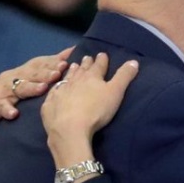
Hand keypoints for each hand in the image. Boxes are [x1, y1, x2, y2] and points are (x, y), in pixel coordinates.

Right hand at [0, 47, 72, 137]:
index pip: (40, 64)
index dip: (52, 63)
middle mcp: (16, 77)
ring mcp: (5, 89)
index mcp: (27, 71)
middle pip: (32, 74)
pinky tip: (14, 114)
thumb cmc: (18, 87)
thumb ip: (52, 64)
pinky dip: (7, 109)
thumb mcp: (34, 75)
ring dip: (31, 88)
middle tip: (57, 74)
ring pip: (19, 88)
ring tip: (42, 88)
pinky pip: (1, 106)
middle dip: (45, 74)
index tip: (65, 63)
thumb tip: (73, 50)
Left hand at [41, 53, 138, 169]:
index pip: (98, 66)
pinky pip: (53, 93)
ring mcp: (60, 92)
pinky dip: (56, 88)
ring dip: (71, 72)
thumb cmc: (96, 110)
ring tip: (72, 66)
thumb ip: (124, 77)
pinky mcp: (50, 104)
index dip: (101, 60)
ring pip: (67, 78)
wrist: (69, 128)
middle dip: (85, 63)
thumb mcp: (115, 92)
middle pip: (81, 70)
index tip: (102, 54)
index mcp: (92, 77)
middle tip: (86, 57)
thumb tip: (134, 61)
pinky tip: (55, 89)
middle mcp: (75, 81)